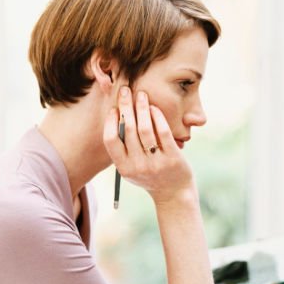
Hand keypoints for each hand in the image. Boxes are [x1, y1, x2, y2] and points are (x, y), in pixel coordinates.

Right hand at [102, 86, 194, 204]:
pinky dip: (158, 117)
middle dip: (126, 106)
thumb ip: (123, 148)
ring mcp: (155, 163)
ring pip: (145, 129)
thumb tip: (117, 116)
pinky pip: (163, 132)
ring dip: (142, 108)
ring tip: (141, 95)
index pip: (110, 140)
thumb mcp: (132, 167)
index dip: (110, 121)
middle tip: (125, 90)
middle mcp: (137, 166)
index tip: (114, 108)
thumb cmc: (150, 175)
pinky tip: (154, 107)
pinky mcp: (172, 158)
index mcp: (123, 168)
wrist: (173, 193)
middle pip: (128, 130)